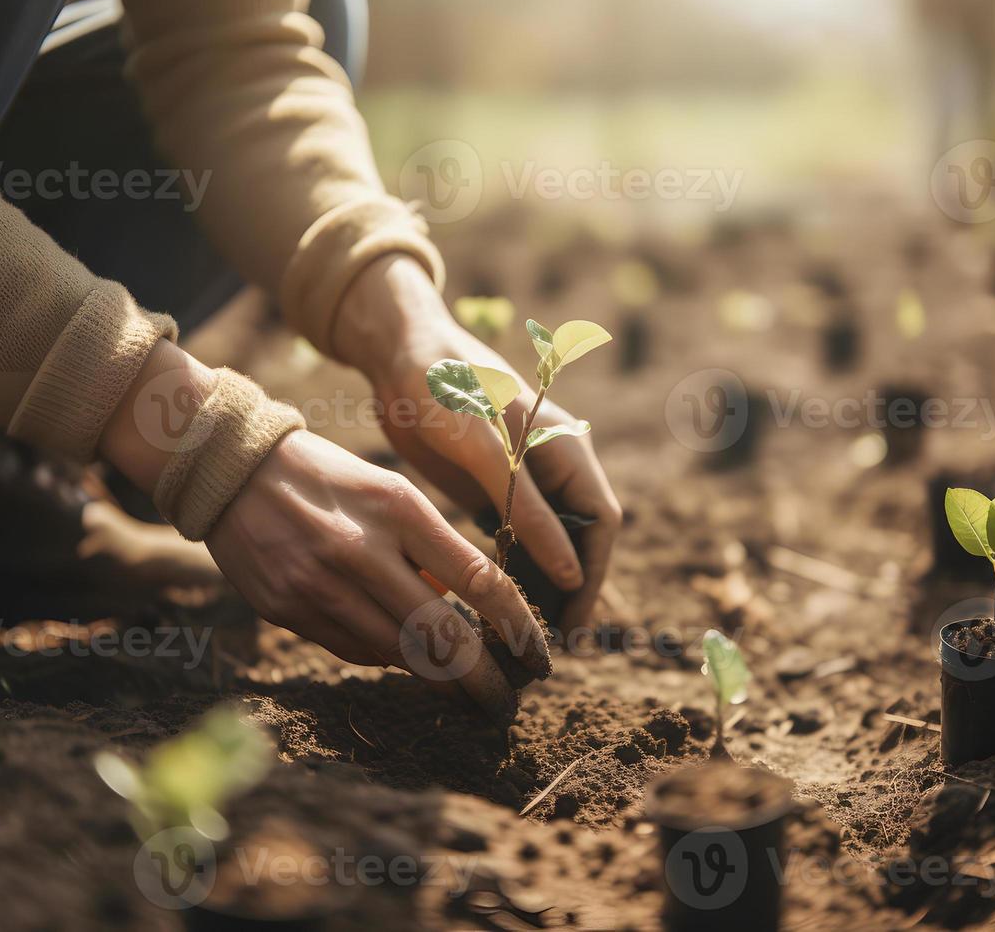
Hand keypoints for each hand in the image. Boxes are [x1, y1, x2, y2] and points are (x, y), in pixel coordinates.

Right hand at [99, 340, 548, 718]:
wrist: (232, 470)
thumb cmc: (328, 477)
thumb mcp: (389, 489)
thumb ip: (430, 544)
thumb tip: (466, 604)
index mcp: (399, 508)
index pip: (479, 580)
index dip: (516, 626)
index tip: (537, 653)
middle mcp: (362, 551)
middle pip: (442, 635)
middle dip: (482, 680)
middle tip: (504, 703)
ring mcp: (321, 585)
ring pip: (398, 654)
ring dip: (437, 681)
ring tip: (464, 694)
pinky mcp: (288, 610)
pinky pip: (353, 651)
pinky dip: (385, 659)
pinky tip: (402, 662)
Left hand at [333, 256, 622, 630]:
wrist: (394, 350)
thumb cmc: (441, 384)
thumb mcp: (483, 446)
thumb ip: (528, 508)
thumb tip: (572, 572)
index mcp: (566, 445)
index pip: (600, 524)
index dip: (593, 578)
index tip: (574, 628)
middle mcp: (553, 463)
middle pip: (578, 538)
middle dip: (570, 590)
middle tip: (545, 644)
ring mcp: (523, 476)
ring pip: (547, 541)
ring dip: (541, 583)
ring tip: (520, 632)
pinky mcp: (492, 485)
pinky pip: (515, 535)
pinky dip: (511, 567)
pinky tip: (492, 601)